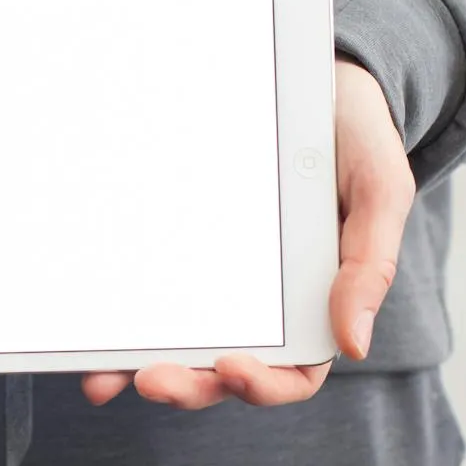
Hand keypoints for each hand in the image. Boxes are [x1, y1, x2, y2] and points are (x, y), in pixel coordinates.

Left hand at [82, 58, 414, 409]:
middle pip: (220, 371)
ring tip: (101, 376)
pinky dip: (115, 314)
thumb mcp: (379, 192)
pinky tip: (85, 321)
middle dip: (186, 385)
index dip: (262, 385)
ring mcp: (213, 278)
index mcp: (312, 305)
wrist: (315, 80)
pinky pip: (143, 285)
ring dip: (136, 366)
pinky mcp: (174, 243)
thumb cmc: (355, 141)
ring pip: (175, 341)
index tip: (233, 367)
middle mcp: (259, 304)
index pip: (290, 372)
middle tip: (151, 380)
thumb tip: (354, 343)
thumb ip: (370, 266)